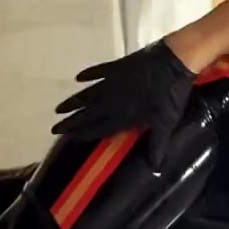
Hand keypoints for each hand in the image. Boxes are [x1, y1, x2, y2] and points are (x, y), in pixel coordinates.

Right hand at [51, 41, 195, 166]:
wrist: (173, 61)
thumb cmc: (171, 94)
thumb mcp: (166, 122)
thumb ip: (157, 144)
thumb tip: (155, 167)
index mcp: (123, 116)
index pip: (97, 128)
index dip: (82, 134)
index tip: (68, 138)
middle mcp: (112, 101)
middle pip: (87, 113)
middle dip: (70, 122)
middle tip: (54, 127)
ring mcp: (112, 82)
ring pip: (87, 95)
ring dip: (73, 102)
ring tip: (59, 108)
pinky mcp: (116, 67)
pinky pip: (97, 72)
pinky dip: (87, 75)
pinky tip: (78, 78)